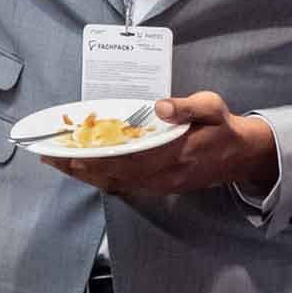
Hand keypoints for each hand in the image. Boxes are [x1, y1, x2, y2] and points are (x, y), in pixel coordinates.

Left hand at [42, 92, 277, 198]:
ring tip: (58, 164)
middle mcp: (165, 174)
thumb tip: (160, 106)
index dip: (98, 158)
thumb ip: (188, 106)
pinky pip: (125, 184)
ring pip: (117, 182)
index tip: (72, 152)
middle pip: (115, 174)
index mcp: (176, 153)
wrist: (241, 156)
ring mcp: (162, 184)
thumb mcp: (212, 107)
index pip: (129, 159)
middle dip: (81, 168)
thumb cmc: (223, 127)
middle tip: (51, 158)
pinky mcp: (160, 186)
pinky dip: (101, 178)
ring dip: (86, 175)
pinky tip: (84, 170)